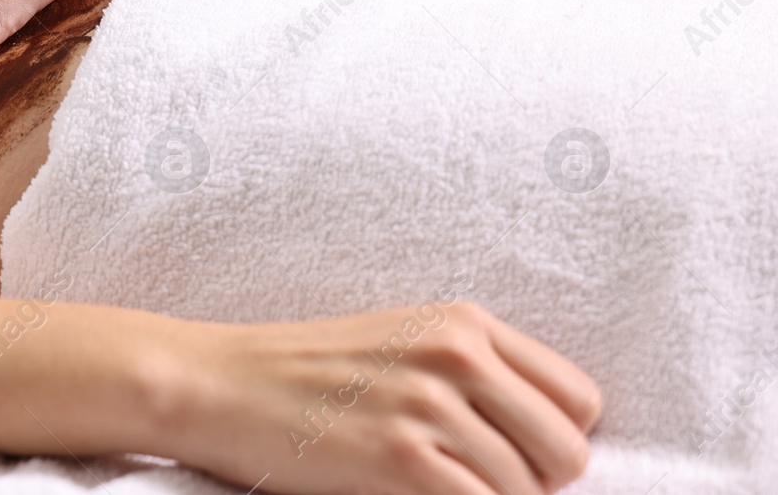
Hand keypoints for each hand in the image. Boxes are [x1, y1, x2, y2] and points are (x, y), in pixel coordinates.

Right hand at [167, 302, 601, 493]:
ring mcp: (429, 406)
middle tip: (468, 482)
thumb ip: (477, 373)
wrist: (219, 384)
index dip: (552, 440)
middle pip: (566, 452)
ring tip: (426, 487)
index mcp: (464, 323)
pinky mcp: (400, 458)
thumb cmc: (308, 374)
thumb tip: (550, 443)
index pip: (579, 398)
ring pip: (524, 493)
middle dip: (533, 483)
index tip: (509, 454)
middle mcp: (457, 355)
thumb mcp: (402, 343)